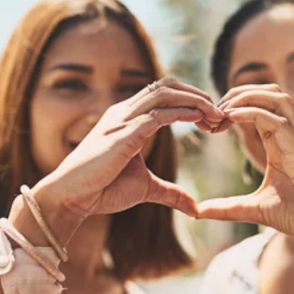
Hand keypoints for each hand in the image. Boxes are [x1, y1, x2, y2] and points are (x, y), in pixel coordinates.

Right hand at [35, 77, 223, 219]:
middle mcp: (125, 112)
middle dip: (198, 95)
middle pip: (168, 85)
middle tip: (220, 114)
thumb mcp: (146, 188)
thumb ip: (171, 193)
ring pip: (165, 93)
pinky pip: (158, 114)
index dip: (192, 101)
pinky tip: (200, 119)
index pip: (165, 95)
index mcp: (129, 119)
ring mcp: (123, 120)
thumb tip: (194, 207)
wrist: (73, 196)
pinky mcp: (123, 134)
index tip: (212, 119)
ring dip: (195, 100)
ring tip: (216, 114)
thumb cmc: (102, 189)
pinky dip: (183, 112)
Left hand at [198, 84, 293, 253]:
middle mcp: (287, 136)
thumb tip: (197, 212)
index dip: (231, 109)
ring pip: (275, 96)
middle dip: (236, 93)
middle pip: (266, 92)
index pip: (256, 109)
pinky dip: (252, 112)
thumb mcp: (252, 209)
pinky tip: (230, 117)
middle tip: (211, 112)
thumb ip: (226, 208)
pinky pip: (276, 119)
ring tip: (220, 110)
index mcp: (278, 144)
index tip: (209, 125)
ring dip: (245, 96)